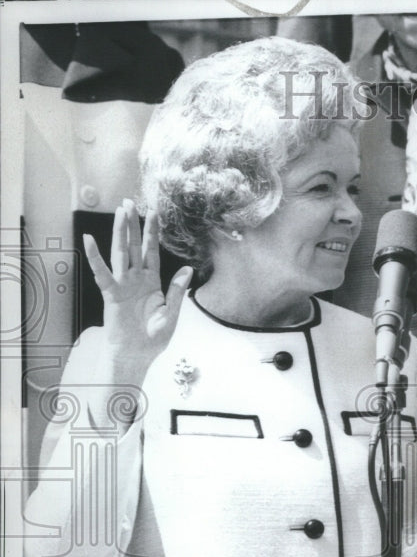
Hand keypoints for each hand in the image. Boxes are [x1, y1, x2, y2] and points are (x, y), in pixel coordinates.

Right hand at [83, 200, 191, 374]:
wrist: (137, 356)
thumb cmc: (153, 338)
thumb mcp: (171, 314)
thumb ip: (176, 291)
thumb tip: (187, 269)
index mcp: (152, 282)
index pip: (152, 251)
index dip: (152, 232)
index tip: (153, 211)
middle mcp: (136, 279)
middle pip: (134, 246)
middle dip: (132, 224)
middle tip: (129, 201)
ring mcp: (123, 285)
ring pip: (120, 253)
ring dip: (120, 232)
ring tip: (120, 211)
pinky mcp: (111, 294)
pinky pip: (102, 273)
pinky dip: (94, 257)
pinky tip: (88, 240)